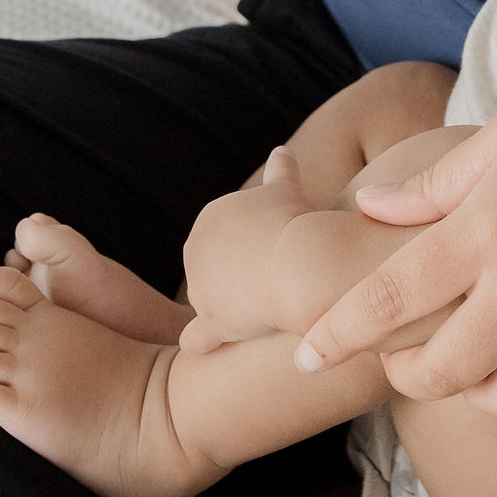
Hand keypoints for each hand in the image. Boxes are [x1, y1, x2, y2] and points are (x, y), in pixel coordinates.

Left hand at [180, 146, 312, 352]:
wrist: (302, 257)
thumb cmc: (297, 220)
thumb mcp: (286, 189)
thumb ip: (281, 171)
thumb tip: (282, 151)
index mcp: (210, 217)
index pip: (227, 240)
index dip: (252, 248)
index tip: (276, 250)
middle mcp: (194, 249)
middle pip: (216, 272)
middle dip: (239, 278)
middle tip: (276, 276)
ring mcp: (199, 287)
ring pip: (214, 303)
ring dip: (234, 308)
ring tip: (270, 303)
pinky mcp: (209, 319)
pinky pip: (197, 338)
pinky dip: (204, 341)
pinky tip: (218, 344)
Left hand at [291, 55, 496, 419]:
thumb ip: (435, 183)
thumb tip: (371, 210)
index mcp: (493, 226)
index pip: (390, 300)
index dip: (339, 335)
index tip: (304, 353)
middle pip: (439, 373)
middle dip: (403, 372)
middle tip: (398, 354)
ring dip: (471, 385)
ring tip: (467, 352)